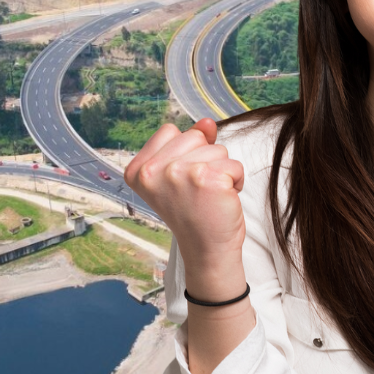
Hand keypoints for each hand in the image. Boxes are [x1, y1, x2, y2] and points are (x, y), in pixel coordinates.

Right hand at [124, 118, 245, 273]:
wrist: (207, 250)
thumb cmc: (195, 213)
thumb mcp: (183, 174)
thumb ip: (192, 143)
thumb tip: (206, 122)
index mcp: (138, 170)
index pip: (170, 131)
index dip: (185, 152)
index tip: (181, 182)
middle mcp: (152, 171)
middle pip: (195, 136)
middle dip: (205, 159)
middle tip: (197, 191)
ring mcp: (178, 174)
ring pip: (217, 149)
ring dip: (221, 171)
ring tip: (209, 196)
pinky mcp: (207, 179)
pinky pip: (234, 165)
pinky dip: (236, 181)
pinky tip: (222, 200)